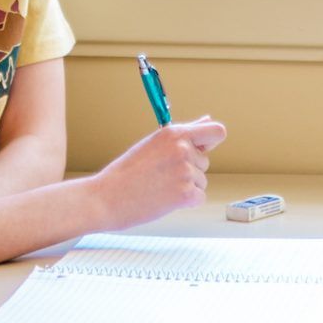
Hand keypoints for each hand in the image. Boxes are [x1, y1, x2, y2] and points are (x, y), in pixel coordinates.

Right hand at [89, 118, 227, 227]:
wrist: (106, 198)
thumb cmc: (126, 172)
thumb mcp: (154, 144)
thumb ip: (184, 135)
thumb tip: (208, 120)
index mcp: (174, 133)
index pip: (216, 131)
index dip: (212, 141)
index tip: (202, 148)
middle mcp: (182, 148)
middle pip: (205, 161)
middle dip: (189, 169)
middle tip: (160, 175)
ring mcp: (185, 171)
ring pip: (201, 181)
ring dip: (185, 187)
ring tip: (159, 187)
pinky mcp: (186, 193)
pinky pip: (199, 197)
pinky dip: (185, 202)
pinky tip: (164, 199)